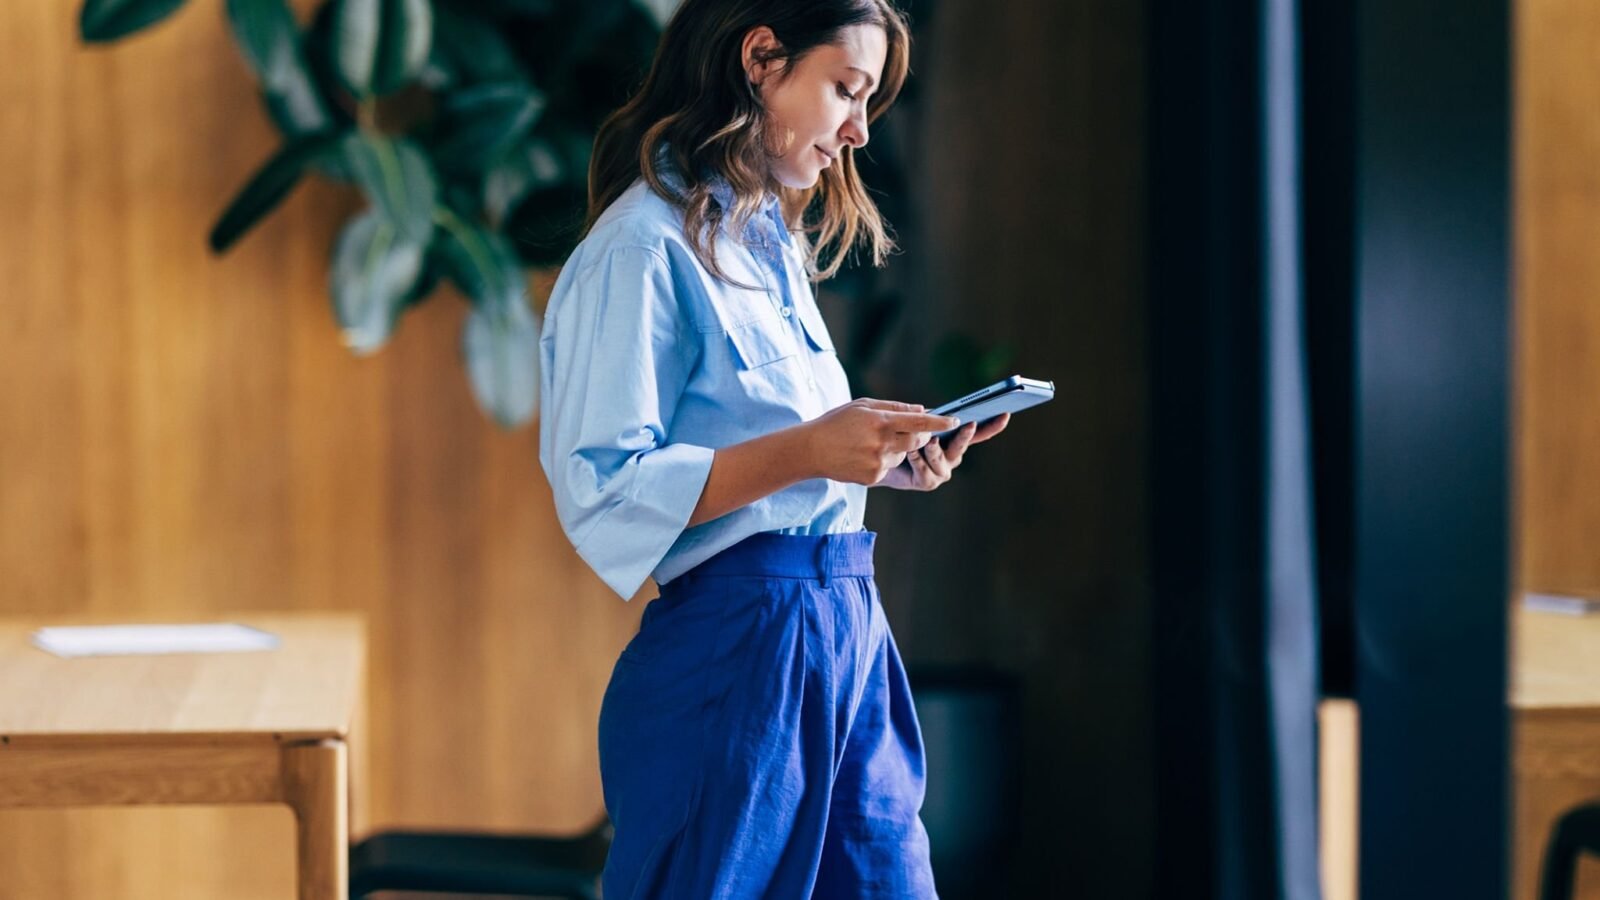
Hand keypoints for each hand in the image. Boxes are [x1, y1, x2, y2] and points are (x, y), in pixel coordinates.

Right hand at [803, 398, 960, 485]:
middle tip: (912, 430)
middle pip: (917, 441)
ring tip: (870, 442)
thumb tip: (921, 410)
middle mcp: (882, 443)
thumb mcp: (862, 405)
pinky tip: (862, 455)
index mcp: (880, 421)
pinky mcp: (873, 478)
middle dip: (921, 436)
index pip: (918, 422)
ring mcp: (878, 462)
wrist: (811, 450)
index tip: (955, 421)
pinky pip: (888, 468)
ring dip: (897, 449)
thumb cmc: (837, 423)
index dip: (939, 423)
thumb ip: (894, 407)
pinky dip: (882, 461)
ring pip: (902, 455)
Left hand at [876, 412, 1009, 490]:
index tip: (1005, 414)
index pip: (977, 432)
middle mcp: (951, 456)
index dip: (992, 425)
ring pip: (944, 461)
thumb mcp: (912, 421)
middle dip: (965, 435)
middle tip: (969, 423)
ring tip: (928, 441)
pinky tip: (911, 453)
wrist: (876, 456)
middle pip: (963, 446)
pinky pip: (928, 474)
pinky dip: (919, 462)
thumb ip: (924, 417)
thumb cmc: (896, 435)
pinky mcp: (927, 482)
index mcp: (953, 439)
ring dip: (935, 451)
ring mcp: (941, 471)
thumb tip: (931, 411)